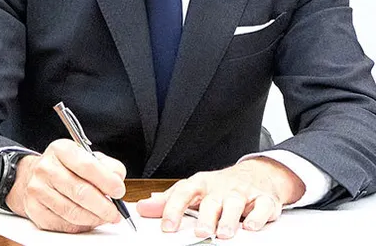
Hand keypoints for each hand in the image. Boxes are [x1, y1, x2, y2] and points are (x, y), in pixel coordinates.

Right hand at [4, 139, 127, 232]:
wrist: (38, 176)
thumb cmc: (69, 168)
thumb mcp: (89, 157)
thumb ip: (109, 166)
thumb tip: (117, 181)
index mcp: (60, 150)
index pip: (87, 166)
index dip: (107, 181)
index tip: (119, 191)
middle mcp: (45, 168)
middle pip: (80, 192)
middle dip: (104, 207)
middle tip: (115, 213)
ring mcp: (37, 189)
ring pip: (72, 212)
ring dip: (94, 219)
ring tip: (103, 217)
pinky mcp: (35, 209)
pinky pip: (63, 224)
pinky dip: (80, 226)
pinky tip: (86, 220)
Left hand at [136, 157, 305, 238]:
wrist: (258, 174)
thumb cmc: (220, 186)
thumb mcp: (193, 190)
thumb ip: (169, 201)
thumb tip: (143, 208)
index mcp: (201, 183)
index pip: (183, 193)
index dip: (173, 209)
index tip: (167, 226)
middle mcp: (220, 187)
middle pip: (211, 201)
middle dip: (205, 217)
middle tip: (200, 232)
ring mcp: (242, 193)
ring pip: (235, 203)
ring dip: (229, 219)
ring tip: (223, 233)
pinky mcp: (264, 200)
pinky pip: (262, 207)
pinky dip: (257, 217)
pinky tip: (250, 227)